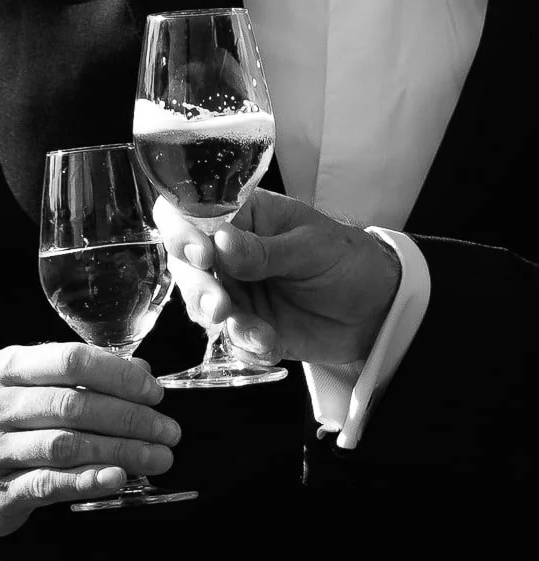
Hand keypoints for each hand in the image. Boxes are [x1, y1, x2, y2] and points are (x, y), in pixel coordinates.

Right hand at [0, 342, 178, 535]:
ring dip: (121, 451)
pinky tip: (119, 477)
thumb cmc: (8, 421)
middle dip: (129, 417)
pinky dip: (89, 480)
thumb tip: (142, 370)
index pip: (69, 360)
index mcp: (4, 367)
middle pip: (72, 405)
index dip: (118, 374)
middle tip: (168, 430)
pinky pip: (50, 484)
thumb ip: (83, 377)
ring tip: (158, 457)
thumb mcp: (33, 387)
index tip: (154, 391)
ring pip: (66, 445)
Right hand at [153, 190, 401, 366]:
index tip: (199, 255)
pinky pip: (229, 339)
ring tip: (255, 332)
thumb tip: (220, 241)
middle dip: (198, 289)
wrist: (380, 310)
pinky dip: (244, 346)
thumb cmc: (349, 261)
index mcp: (244, 217)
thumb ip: (265, 250)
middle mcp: (231, 254)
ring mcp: (238, 291)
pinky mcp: (249, 326)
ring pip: (202, 305)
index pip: (192, 214)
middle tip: (221, 306)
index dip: (181, 232)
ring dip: (222, 322)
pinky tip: (270, 345)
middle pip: (187, 266)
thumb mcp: (312, 248)